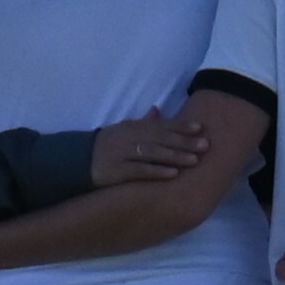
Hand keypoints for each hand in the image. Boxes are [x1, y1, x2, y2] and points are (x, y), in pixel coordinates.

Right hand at [88, 111, 210, 188]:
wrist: (78, 161)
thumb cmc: (107, 147)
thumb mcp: (123, 131)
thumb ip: (143, 123)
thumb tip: (158, 110)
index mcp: (133, 127)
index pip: (161, 125)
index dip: (181, 126)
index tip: (200, 128)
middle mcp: (129, 137)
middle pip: (160, 138)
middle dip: (184, 141)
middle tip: (206, 145)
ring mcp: (122, 154)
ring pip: (152, 153)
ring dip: (174, 156)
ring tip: (194, 160)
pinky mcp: (116, 171)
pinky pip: (139, 171)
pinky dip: (156, 171)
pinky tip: (172, 174)